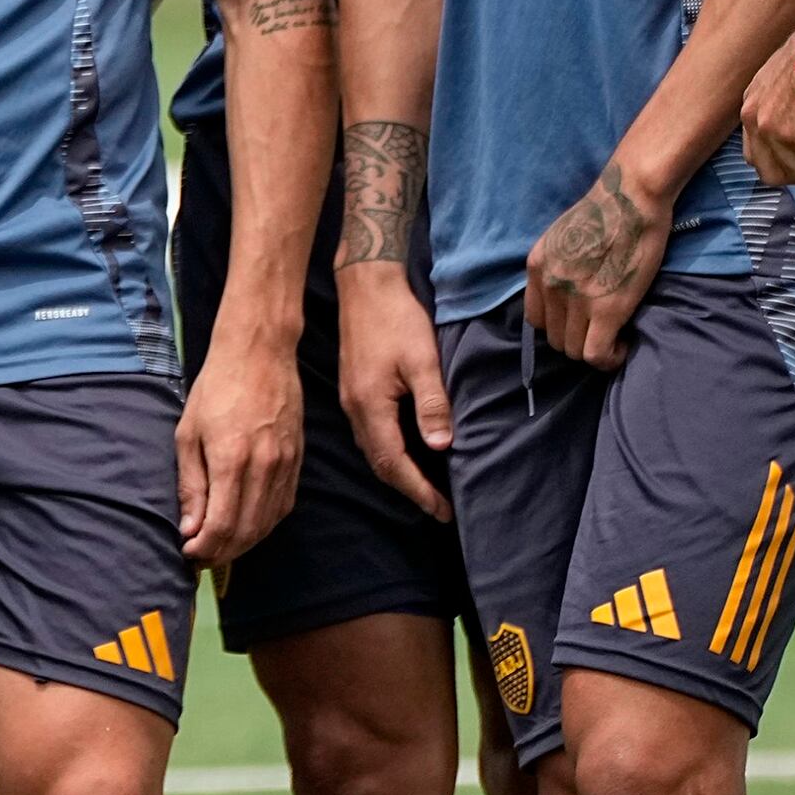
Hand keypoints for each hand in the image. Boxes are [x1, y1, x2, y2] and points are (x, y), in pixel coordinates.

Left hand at [177, 332, 303, 564]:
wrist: (259, 354)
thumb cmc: (216, 388)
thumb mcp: (188, 432)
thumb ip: (190, 484)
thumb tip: (190, 528)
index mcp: (232, 459)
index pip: (223, 525)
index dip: (205, 548)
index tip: (188, 551)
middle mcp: (264, 467)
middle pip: (248, 532)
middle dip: (222, 552)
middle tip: (201, 556)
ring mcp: (286, 465)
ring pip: (268, 524)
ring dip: (244, 544)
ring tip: (220, 546)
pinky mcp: (298, 461)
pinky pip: (283, 507)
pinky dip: (264, 525)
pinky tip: (247, 526)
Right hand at [334, 263, 451, 520]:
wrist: (365, 284)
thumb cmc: (396, 318)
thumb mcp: (422, 359)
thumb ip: (432, 404)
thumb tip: (440, 447)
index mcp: (371, 406)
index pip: (394, 463)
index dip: (419, 491)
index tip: (443, 511)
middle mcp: (355, 409)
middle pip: (380, 464)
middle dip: (409, 489)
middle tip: (439, 507)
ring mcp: (351, 399)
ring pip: (373, 450)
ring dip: (398, 472)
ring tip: (426, 486)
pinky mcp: (354, 389)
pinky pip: (370, 434)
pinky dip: (389, 452)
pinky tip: (407, 450)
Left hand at [524, 163, 670, 369]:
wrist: (630, 197)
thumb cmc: (606, 212)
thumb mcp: (561, 237)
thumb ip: (556, 266)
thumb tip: (565, 292)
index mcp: (537, 267)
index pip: (535, 319)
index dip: (559, 326)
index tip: (581, 322)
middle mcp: (550, 285)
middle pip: (554, 339)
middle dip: (578, 340)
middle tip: (603, 331)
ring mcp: (576, 300)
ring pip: (574, 351)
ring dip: (596, 350)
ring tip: (616, 337)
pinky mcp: (607, 310)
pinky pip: (596, 355)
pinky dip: (609, 359)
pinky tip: (623, 345)